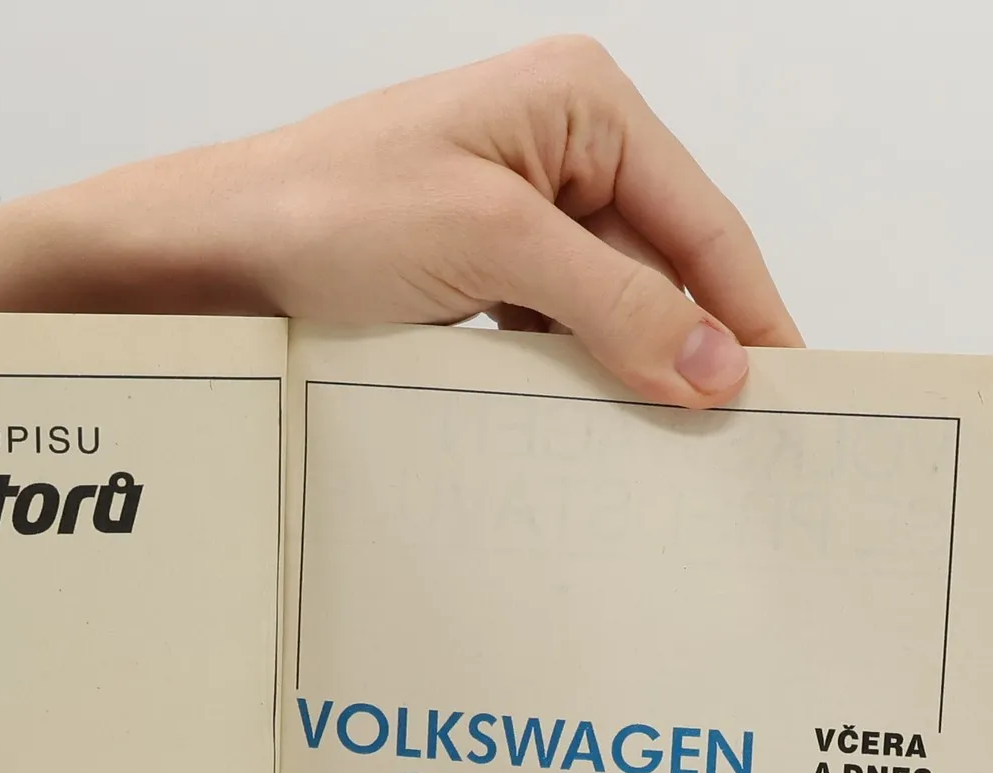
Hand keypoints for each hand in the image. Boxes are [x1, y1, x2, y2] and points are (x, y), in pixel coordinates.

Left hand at [0, 36, 799, 407]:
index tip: (788, 393)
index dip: (748, 311)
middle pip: (662, 264)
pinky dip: (572, 377)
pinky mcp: (476, 265)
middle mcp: (557, 144)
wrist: (203, 259)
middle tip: (731, 444)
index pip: (702, 219)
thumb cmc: (322, 214)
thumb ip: (615, 305)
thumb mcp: (493, 248)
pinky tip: (585, 428)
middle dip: (691, 348)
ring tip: (663, 450)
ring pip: (609, 304)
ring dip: (629, 372)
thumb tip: (714, 364)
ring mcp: (514, 207)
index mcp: (579, 102)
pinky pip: (553, 328)